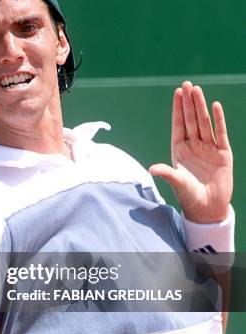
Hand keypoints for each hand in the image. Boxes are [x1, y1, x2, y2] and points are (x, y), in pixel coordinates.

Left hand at [149, 81, 232, 222]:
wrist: (208, 207)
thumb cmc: (189, 195)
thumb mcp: (177, 183)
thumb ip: (167, 173)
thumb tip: (152, 169)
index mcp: (179, 150)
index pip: (178, 125)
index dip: (178, 109)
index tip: (177, 92)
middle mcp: (193, 146)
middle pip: (191, 120)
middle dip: (189, 102)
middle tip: (187, 84)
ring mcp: (208, 148)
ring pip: (204, 123)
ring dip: (201, 106)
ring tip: (197, 90)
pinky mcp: (223, 153)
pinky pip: (221, 132)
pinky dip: (218, 119)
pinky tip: (215, 106)